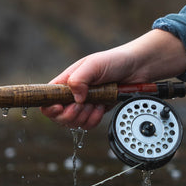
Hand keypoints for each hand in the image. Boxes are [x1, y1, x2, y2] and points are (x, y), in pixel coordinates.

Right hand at [41, 30, 185, 128]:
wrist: (137, 69)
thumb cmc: (115, 61)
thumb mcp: (95, 64)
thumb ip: (80, 79)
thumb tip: (75, 98)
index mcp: (67, 81)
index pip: (47, 98)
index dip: (50, 107)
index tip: (61, 106)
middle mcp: (73, 94)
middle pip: (59, 116)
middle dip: (72, 113)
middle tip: (86, 103)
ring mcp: (85, 104)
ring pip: (74, 123)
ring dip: (85, 116)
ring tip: (97, 102)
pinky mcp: (96, 111)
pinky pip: (88, 125)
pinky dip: (95, 119)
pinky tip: (103, 107)